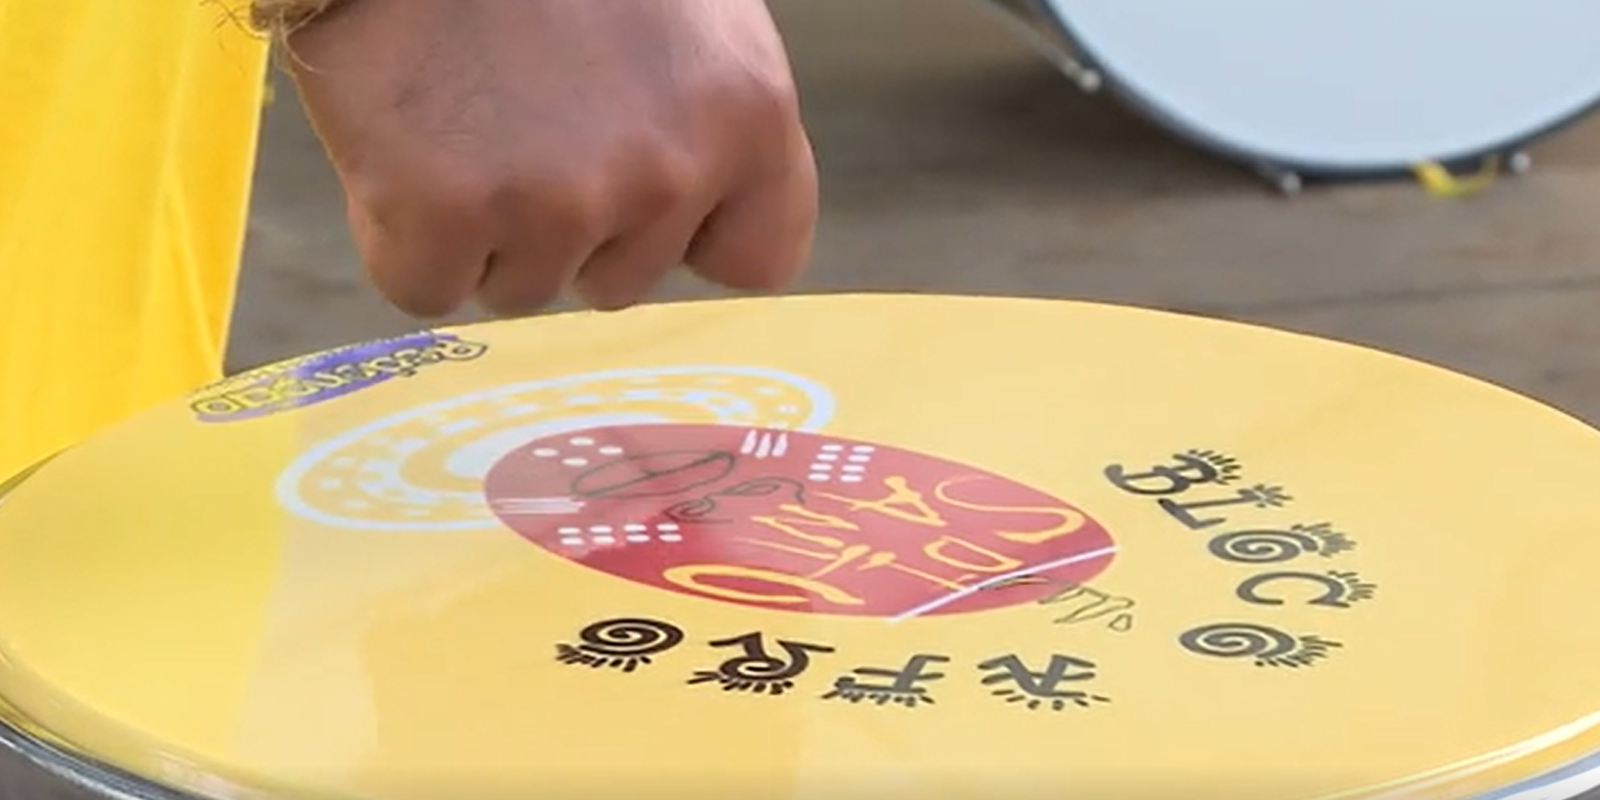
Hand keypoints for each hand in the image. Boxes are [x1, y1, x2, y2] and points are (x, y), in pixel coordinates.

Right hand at [283, 0, 817, 316]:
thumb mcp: (687, 13)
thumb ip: (709, 119)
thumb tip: (688, 218)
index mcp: (749, 113)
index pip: (757, 260)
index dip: (688, 237)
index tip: (641, 195)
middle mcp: (669, 170)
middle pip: (621, 283)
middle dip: (570, 229)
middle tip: (520, 116)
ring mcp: (559, 201)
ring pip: (523, 289)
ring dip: (484, 230)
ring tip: (463, 115)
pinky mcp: (447, 214)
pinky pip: (426, 286)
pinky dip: (402, 238)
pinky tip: (405, 148)